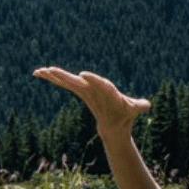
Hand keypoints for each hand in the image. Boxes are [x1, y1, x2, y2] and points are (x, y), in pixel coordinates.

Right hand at [32, 67, 150, 136]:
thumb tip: (147, 105)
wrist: (118, 118)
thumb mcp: (133, 109)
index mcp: (107, 89)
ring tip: (42, 71)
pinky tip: (40, 74)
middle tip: (52, 69)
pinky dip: (54, 79)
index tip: (83, 75)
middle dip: (65, 75)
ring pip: (68, 81)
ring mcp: (85, 88)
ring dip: (55, 76)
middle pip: (78, 80)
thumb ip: (139, 106)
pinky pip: (65, 84)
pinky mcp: (79, 91)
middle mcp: (94, 86)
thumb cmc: (125, 112)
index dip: (93, 79)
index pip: (100, 83)